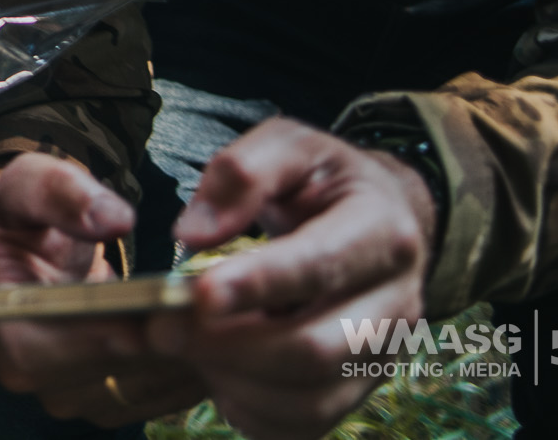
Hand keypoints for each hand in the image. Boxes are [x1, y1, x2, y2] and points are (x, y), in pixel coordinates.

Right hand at [0, 155, 207, 426]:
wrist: (31, 241)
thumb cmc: (27, 211)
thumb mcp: (32, 183)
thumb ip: (64, 194)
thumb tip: (113, 220)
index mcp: (9, 332)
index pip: (70, 348)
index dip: (122, 328)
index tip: (173, 300)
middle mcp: (37, 379)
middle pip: (116, 373)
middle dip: (169, 339)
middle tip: (222, 302)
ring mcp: (74, 396)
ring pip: (147, 388)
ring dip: (192, 356)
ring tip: (231, 313)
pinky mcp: (108, 399)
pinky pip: (160, 394)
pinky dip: (194, 366)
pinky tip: (222, 330)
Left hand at [147, 118, 436, 439]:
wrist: (379, 219)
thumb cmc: (322, 181)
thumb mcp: (290, 145)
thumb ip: (241, 173)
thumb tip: (193, 234)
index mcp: (383, 232)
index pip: (322, 266)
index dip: (259, 284)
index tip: (199, 294)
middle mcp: (397, 304)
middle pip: (316, 348)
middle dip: (230, 345)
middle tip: (160, 328)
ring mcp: (382, 356)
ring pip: (309, 398)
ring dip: (233, 381)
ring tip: (181, 346)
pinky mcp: (359, 390)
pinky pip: (306, 424)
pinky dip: (251, 410)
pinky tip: (215, 373)